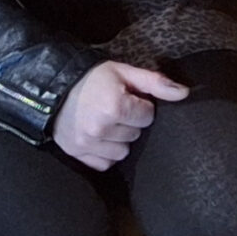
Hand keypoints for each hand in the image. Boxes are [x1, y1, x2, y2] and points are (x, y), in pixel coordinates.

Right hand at [53, 59, 189, 170]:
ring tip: (106, 123)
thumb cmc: (92, 78)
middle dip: (130, 122)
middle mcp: (101, 128)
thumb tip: (184, 93)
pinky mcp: (77, 154)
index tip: (128, 99)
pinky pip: (105, 163)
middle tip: (115, 110)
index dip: (141, 106)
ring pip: (122, 151)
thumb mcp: (124, 72)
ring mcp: (87, 144)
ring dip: (118, 139)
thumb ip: (155, 83)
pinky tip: (99, 138)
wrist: (52, 88)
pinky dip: (105, 153)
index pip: (147, 116)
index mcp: (114, 106)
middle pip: (135, 134)